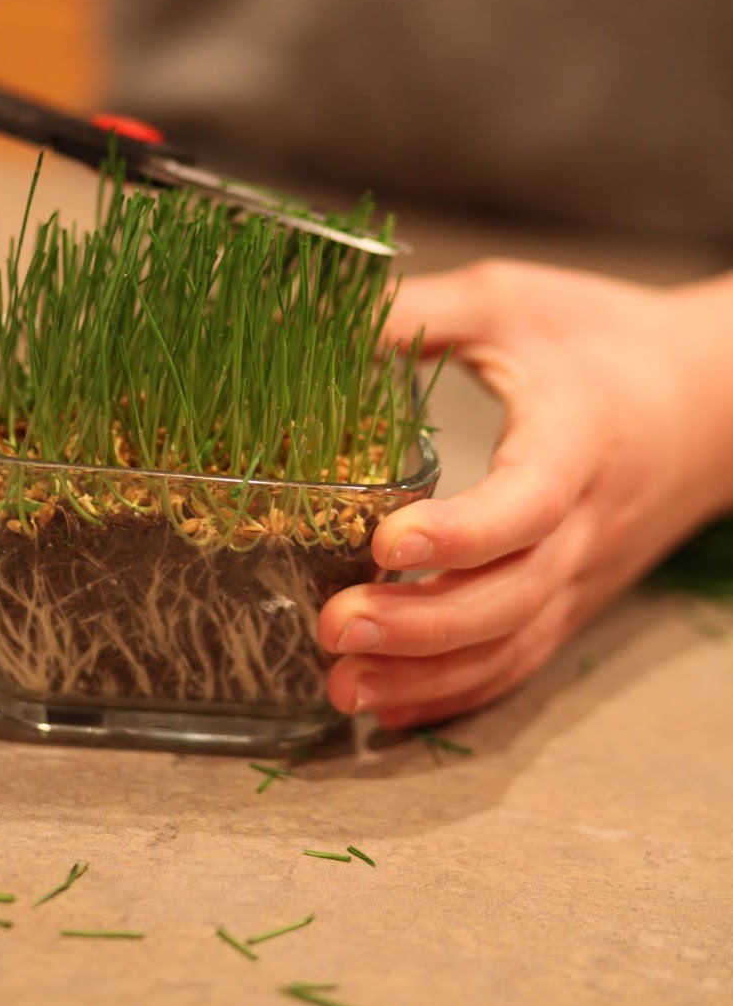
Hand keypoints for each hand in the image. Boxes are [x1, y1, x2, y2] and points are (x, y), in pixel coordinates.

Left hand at [318, 260, 732, 728]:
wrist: (710, 400)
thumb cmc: (602, 341)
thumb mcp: (512, 300)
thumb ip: (420, 312)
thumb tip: (313, 317)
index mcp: (576, 445)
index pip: (527, 505)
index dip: (459, 533)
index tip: (385, 541)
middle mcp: (584, 527)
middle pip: (511, 598)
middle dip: (420, 625)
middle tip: (334, 627)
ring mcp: (581, 576)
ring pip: (511, 646)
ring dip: (427, 676)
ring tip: (343, 684)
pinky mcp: (571, 602)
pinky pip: (517, 661)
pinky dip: (455, 693)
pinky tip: (389, 706)